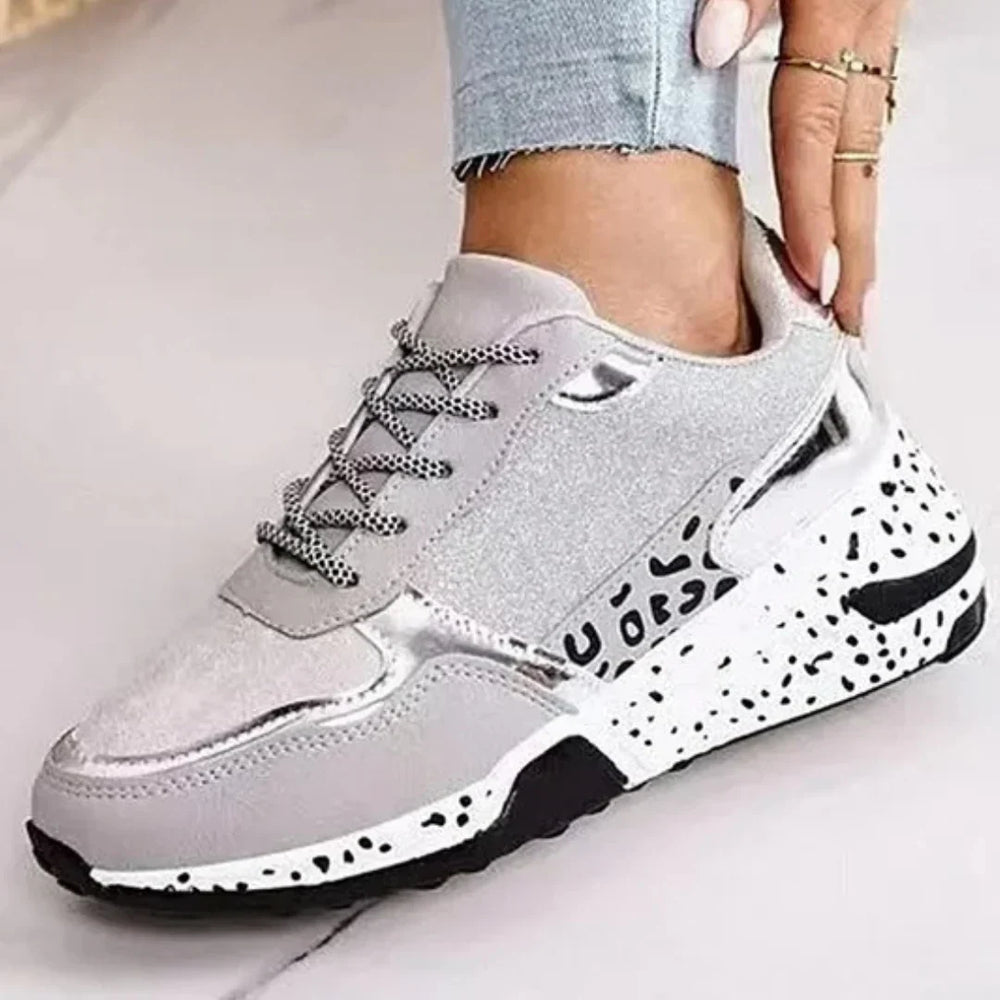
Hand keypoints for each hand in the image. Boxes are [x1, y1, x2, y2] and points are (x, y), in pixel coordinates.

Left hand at [695, 0, 903, 334]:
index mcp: (834, 3)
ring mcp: (875, 38)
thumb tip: (711, 42)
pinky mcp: (869, 41)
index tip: (809, 275)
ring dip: (859, 229)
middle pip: (856, 160)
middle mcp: (865, 29)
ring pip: (869, 151)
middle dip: (850, 248)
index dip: (811, 206)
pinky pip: (863, 128)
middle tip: (845, 320)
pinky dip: (855, 187)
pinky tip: (846, 225)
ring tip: (851, 296)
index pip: (813, 125)